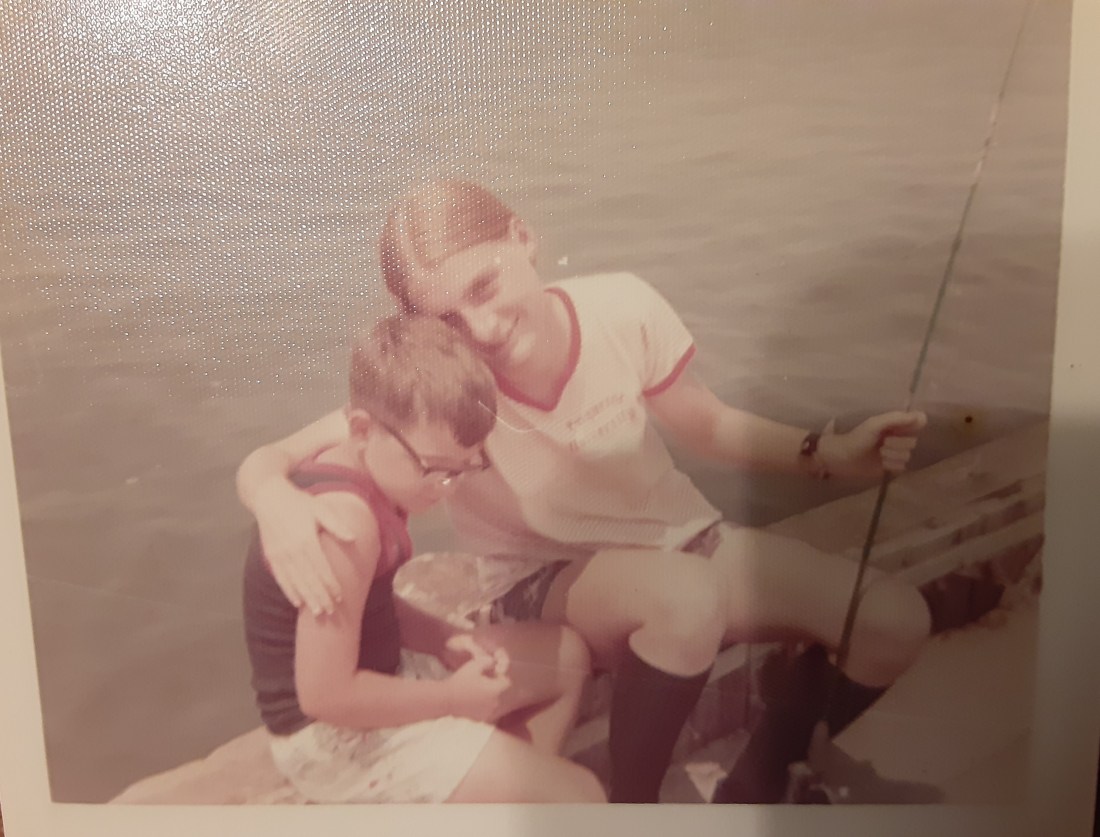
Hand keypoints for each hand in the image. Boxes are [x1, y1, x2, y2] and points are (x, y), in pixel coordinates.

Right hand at [253, 481, 356, 614]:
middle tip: (331, 612)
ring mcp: (279, 555)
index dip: (330, 584)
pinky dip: (289, 592)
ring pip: (295, 582)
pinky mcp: (271, 556)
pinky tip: (297, 602)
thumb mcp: (320, 508)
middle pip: (308, 580)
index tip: (340, 597)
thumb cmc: (299, 503)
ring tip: (317, 612)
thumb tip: (353, 538)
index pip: (321, 568)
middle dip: (320, 597)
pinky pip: (281, 578)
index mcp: (306, 539)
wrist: (268, 497)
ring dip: (306, 599)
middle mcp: (291, 551)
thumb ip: (336, 525)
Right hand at [444, 634, 510, 722]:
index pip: (506, 682)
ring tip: (473, 691)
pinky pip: (484, 710)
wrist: (445, 700)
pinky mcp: (479, 719)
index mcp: (495, 689)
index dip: (499, 676)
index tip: (490, 673)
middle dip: (492, 686)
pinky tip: (470, 701)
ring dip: (486, 696)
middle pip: (498, 692)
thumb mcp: (474, 665)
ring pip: (491, 702)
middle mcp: (494, 702)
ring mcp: (487, 712)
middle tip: (479, 681)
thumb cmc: (461, 681)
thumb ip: (487, 661)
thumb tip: (493, 662)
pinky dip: (480, 706)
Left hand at [817, 411, 927, 478]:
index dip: (912, 427)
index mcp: (895, 424)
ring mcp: (895, 453)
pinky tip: (880, 464)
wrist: (841, 458)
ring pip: (908, 455)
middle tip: (882, 442)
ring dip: (892, 455)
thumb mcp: (875, 424)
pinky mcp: (891, 467)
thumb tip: (922, 416)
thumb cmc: (856, 438)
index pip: (918, 422)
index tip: (899, 430)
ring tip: (878, 453)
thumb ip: (897, 419)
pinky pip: (902, 468)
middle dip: (897, 443)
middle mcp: (898, 437)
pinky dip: (891, 465)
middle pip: (913, 441)